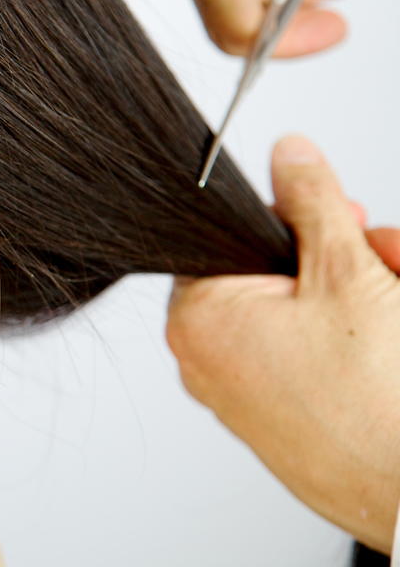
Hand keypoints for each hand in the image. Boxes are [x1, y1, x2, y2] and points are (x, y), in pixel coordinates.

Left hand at [167, 137, 399, 551]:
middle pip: (274, 274)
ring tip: (397, 301)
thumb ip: (310, 202)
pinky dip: (352, 341)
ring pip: (301, 315)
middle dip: (342, 257)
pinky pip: (311, 360)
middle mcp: (205, 359)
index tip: (339, 218)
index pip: (230, 237)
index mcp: (197, 316)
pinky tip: (389, 344)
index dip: (294, 220)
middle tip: (384, 261)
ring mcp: (241, 396)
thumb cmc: (373, 399)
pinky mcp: (279, 422)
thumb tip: (289, 154)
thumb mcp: (343, 270)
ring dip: (360, 296)